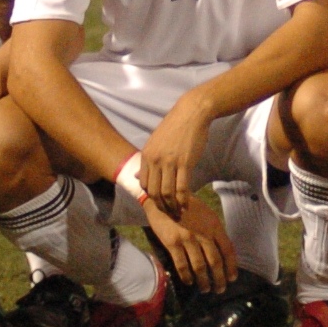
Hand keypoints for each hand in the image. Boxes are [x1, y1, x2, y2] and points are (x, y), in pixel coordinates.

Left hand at [137, 93, 215, 215]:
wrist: (192, 113)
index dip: (151, 196)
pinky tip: (186, 204)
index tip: (159, 202)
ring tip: (178, 212)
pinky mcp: (185, 163)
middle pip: (154, 192)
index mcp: (146, 155)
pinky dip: (183, 200)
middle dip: (161, 206)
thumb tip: (135, 177)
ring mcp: (169, 162)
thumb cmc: (175, 126)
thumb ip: (147, 161)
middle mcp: (155, 160)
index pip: (143, 184)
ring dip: (172, 206)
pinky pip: (182, 188)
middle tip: (168, 213)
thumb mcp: (155, 141)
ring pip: (167, 193)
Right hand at [145, 193, 237, 293]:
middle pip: (215, 261)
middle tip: (219, 289)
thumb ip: (213, 231)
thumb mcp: (206, 214)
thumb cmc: (187, 206)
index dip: (231, 266)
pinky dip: (187, 276)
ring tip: (205, 289)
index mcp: (214, 225)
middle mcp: (203, 233)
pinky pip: (182, 264)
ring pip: (200, 266)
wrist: (164, 197)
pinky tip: (189, 282)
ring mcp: (188, 238)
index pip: (228, 249)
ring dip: (204, 281)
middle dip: (219, 278)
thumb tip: (221, 251)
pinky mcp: (173, 242)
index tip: (232, 278)